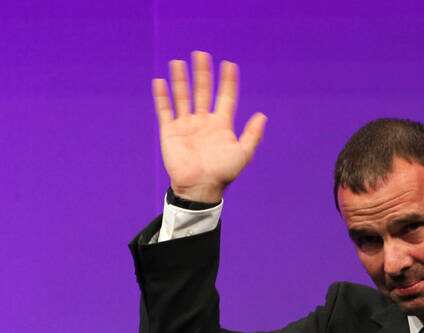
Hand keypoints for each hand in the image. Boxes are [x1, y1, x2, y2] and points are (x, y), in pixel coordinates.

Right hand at [152, 51, 266, 202]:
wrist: (200, 187)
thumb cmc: (223, 172)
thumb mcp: (243, 153)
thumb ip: (252, 135)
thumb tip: (262, 115)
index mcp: (221, 125)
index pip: (225, 98)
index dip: (228, 82)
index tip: (229, 65)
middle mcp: (203, 122)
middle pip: (203, 92)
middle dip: (203, 73)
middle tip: (201, 54)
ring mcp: (186, 125)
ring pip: (183, 97)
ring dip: (181, 80)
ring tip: (179, 62)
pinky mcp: (170, 131)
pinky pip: (165, 110)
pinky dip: (162, 97)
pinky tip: (160, 81)